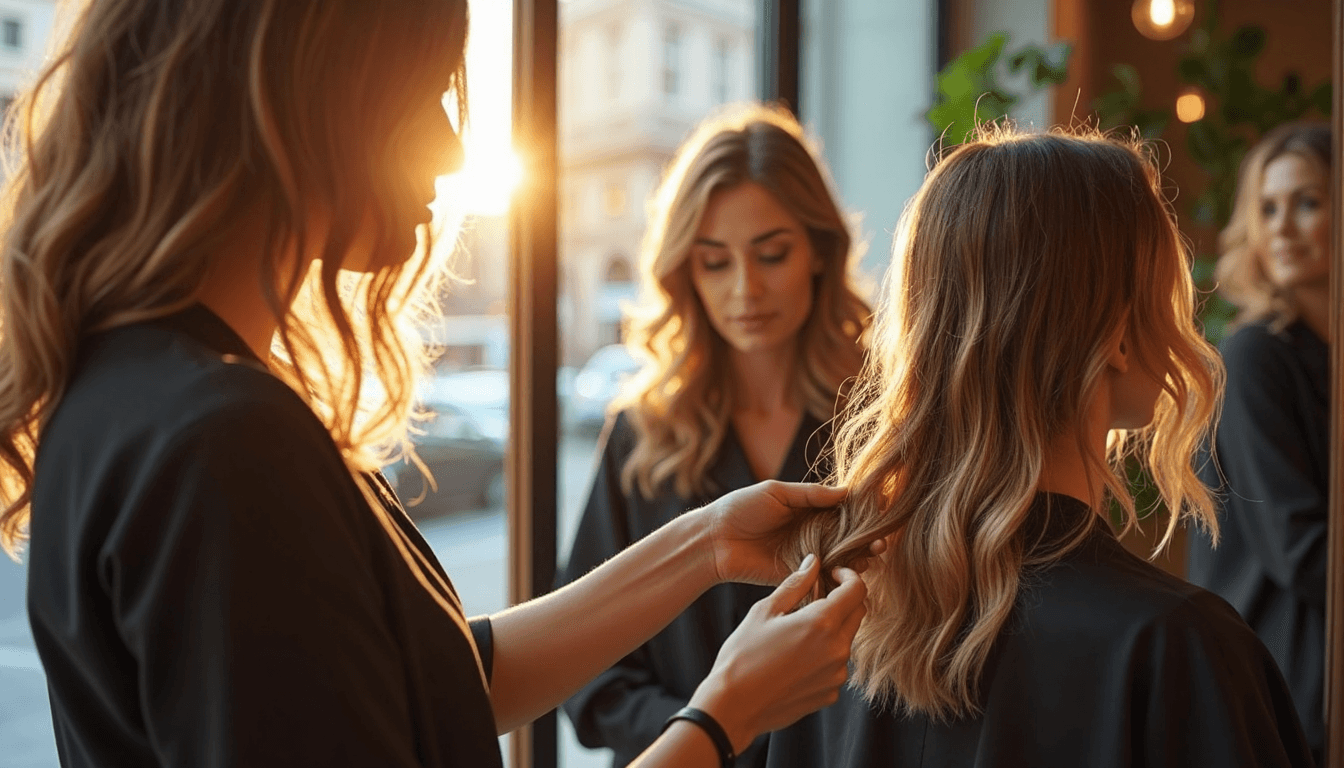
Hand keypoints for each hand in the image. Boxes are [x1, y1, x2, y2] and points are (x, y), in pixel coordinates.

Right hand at [686, 555, 867, 751]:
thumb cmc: (743, 655)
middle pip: (857, 614)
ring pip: (846, 640)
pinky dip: (824, 655)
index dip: (849, 576)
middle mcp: (838, 649)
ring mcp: (836, 675)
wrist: (734, 706)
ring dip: (832, 629)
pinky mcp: (830, 694)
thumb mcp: (764, 611)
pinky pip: (836, 666)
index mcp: (822, 623)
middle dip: (843, 600)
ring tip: (798, 631)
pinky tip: (795, 658)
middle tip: (816, 598)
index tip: (833, 574)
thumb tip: (813, 562)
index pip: (857, 590)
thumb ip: (794, 584)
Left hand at [703, 480, 883, 584]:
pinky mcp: (797, 576)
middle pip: (847, 537)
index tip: (883, 509)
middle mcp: (811, 533)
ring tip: (872, 556)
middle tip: (882, 542)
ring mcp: (806, 555)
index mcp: (807, 509)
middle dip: (867, 539)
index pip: (842, 509)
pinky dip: (839, 576)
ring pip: (840, 558)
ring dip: (858, 558)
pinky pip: (823, 577)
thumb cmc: (740, 508)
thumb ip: (810, 494)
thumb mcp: (776, 492)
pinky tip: (853, 574)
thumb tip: (847, 492)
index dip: (862, 511)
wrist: (713, 539)